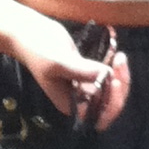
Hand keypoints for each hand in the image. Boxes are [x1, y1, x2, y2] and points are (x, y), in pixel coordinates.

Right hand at [9, 12, 131, 130]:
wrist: (28, 32)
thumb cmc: (38, 48)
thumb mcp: (59, 61)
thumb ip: (82, 71)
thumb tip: (107, 76)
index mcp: (70, 104)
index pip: (98, 116)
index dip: (111, 104)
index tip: (114, 81)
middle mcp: (78, 99)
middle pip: (109, 104)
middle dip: (120, 87)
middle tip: (120, 61)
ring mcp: (83, 85)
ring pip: (111, 90)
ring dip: (120, 76)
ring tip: (120, 56)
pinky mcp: (86, 72)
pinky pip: (107, 77)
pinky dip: (115, 68)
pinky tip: (117, 54)